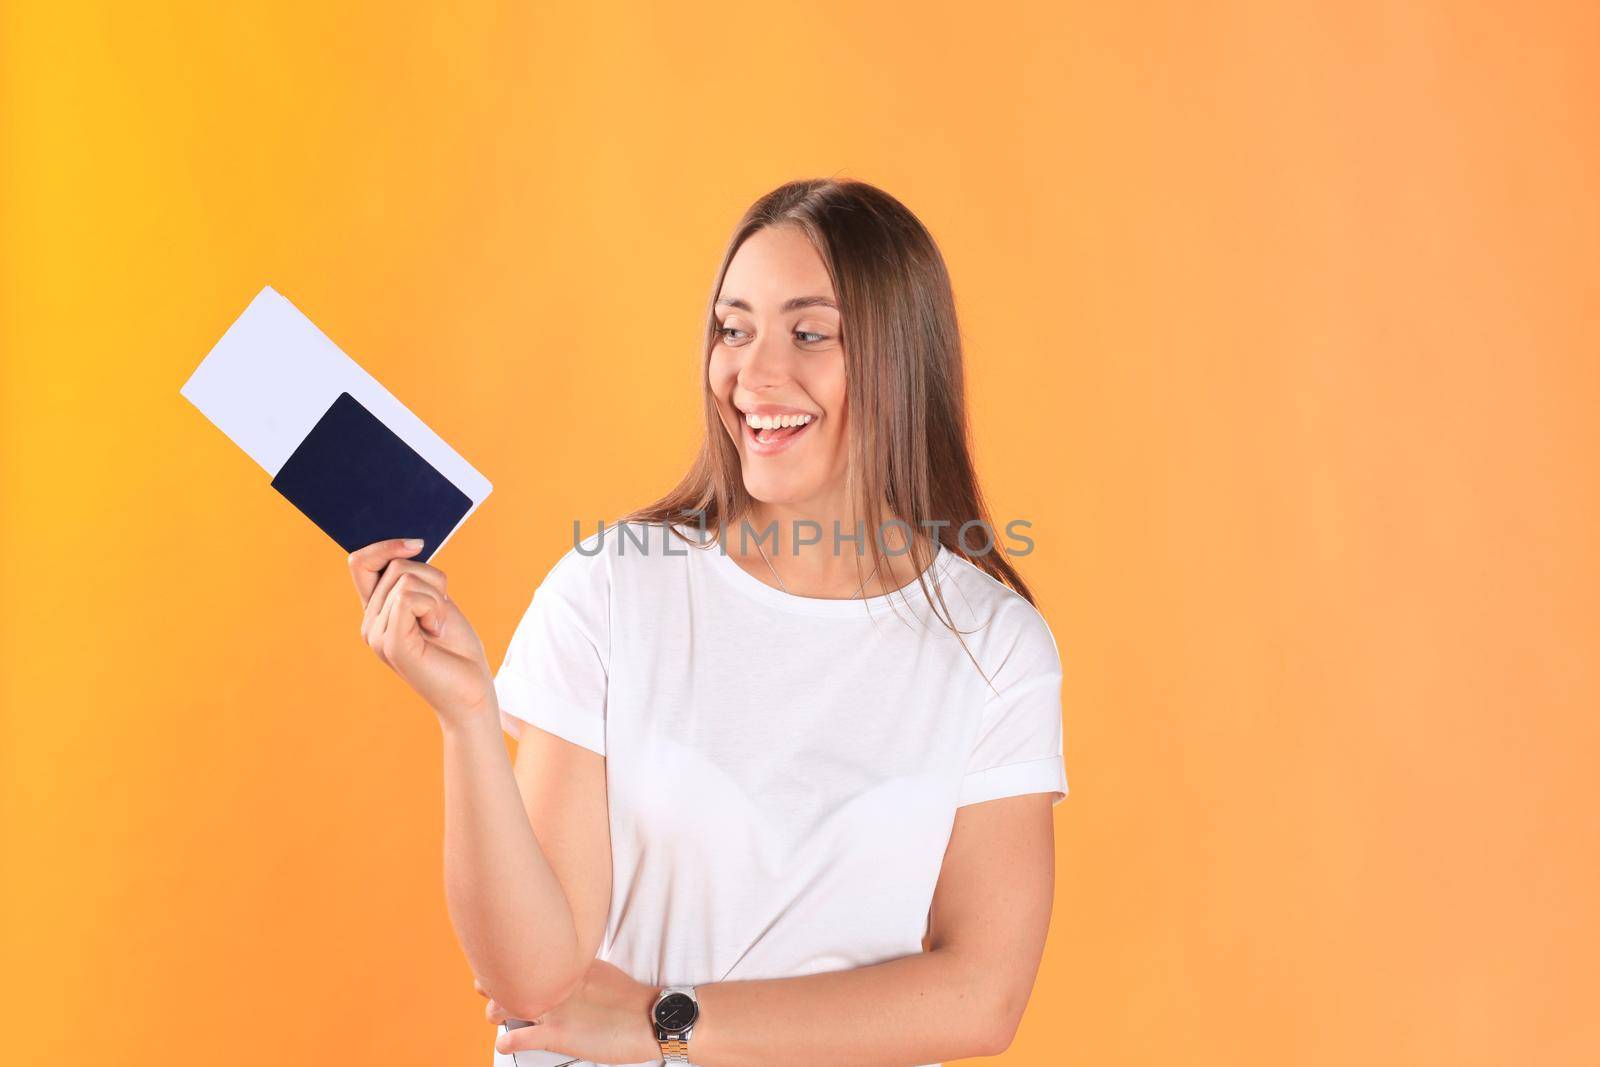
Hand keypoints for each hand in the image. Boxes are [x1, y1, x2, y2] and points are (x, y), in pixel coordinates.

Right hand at [348, 538, 494, 729]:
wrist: (471, 691)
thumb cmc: (456, 649)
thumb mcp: (436, 603)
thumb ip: (415, 581)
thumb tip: (410, 546)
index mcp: (376, 612)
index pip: (360, 563)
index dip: (385, 546)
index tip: (417, 545)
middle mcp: (370, 623)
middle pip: (395, 566)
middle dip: (432, 580)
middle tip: (440, 615)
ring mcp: (376, 635)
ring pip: (405, 578)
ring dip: (436, 596)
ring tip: (438, 627)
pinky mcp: (390, 644)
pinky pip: (408, 597)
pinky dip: (433, 607)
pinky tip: (437, 631)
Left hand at [477, 960, 659, 1064]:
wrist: (652, 1020)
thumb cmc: (633, 1001)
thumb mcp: (603, 973)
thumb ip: (579, 970)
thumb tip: (567, 971)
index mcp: (570, 964)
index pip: (530, 954)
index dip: (511, 959)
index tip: (503, 961)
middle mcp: (558, 982)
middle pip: (512, 974)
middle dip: (495, 980)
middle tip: (489, 985)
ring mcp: (556, 1008)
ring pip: (509, 1003)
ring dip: (496, 1010)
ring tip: (495, 1014)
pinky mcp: (557, 1035)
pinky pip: (518, 1037)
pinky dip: (506, 1041)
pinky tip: (504, 1042)